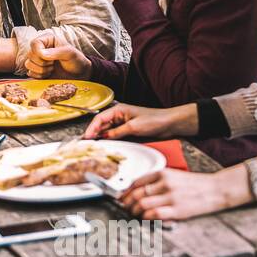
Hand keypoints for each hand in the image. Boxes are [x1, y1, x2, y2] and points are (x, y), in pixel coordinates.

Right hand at [26, 32, 90, 78]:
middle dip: (42, 62)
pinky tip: (48, 73)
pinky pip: (30, 73)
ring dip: (41, 70)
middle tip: (54, 63)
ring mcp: (37, 60)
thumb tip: (42, 54)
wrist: (78, 74)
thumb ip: (56, 52)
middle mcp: (40, 48)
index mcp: (47, 40)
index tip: (49, 58)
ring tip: (52, 68)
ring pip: (28, 64)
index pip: (34, 43)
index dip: (39, 52)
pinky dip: (39, 76)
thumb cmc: (76, 60)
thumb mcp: (70, 53)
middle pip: (30, 55)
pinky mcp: (36, 70)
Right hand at [84, 102, 198, 140]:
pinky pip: (114, 135)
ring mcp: (123, 124)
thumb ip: (117, 132)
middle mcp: (119, 116)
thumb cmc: (155, 120)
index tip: (86, 138)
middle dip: (93, 134)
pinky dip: (109, 140)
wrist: (170, 124)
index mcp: (118, 110)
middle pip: (101, 125)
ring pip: (107, 131)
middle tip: (87, 144)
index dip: (91, 128)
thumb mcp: (133, 127)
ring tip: (94, 146)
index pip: (99, 119)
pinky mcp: (128, 131)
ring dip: (101, 138)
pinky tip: (106, 145)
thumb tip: (103, 137)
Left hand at [119, 168, 235, 220]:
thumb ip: (157, 181)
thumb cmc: (195, 184)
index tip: (122, 198)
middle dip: (127, 203)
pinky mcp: (178, 210)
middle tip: (126, 208)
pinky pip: (154, 214)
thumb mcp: (174, 176)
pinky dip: (146, 217)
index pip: (136, 182)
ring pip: (142, 204)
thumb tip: (137, 191)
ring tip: (136, 214)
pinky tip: (147, 218)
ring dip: (135, 211)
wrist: (217, 189)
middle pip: (136, 194)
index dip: (125, 192)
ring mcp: (171, 196)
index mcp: (163, 173)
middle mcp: (165, 183)